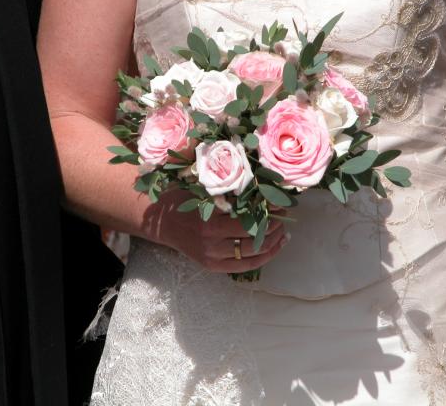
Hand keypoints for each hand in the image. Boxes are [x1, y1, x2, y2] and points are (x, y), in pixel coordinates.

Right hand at [143, 190, 287, 272]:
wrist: (160, 221)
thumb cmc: (182, 198)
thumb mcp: (201, 186)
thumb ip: (226, 184)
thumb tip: (258, 179)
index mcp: (209, 219)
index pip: (248, 217)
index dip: (268, 210)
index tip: (279, 202)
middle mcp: (211, 240)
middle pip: (254, 236)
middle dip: (274, 225)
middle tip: (284, 215)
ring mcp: (212, 256)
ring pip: (253, 253)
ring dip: (273, 242)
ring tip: (283, 231)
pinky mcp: (213, 266)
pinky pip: (245, 266)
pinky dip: (264, 257)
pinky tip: (276, 246)